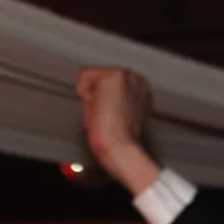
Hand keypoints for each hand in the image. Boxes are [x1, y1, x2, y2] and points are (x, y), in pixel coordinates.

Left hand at [73, 66, 161, 194]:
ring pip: (90, 76)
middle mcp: (137, 78)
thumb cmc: (116, 139)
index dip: (100, 100)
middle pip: (97, 77)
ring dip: (90, 96)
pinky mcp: (116, 75)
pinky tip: (98, 107)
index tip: (110, 117)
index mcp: (139, 89)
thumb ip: (112, 99)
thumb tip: (95, 93)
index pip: (105, 83)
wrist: (120, 148)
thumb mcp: (116, 114)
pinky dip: (84, 93)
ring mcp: (128, 75)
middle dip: (95, 96)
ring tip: (104, 113)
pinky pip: (83, 75)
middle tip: (106, 116)